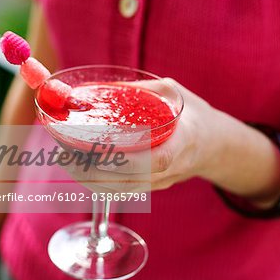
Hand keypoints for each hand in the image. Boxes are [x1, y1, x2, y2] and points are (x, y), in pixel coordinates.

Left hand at [63, 79, 216, 192]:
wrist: (214, 145)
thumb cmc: (193, 115)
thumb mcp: (174, 93)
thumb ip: (143, 90)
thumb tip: (104, 89)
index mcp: (183, 141)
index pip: (156, 160)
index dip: (125, 160)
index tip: (94, 150)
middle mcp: (172, 168)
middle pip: (130, 181)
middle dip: (93, 172)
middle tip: (65, 154)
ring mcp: (162, 182)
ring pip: (123, 191)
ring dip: (90, 179)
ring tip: (65, 160)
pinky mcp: (152, 187)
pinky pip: (123, 191)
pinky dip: (98, 183)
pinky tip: (79, 170)